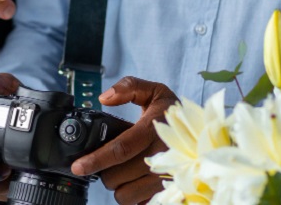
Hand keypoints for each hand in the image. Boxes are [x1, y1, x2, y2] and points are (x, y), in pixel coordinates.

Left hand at [71, 77, 177, 204]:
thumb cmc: (171, 113)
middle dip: (104, 172)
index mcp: (155, 129)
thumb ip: (128, 87)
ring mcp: (168, 177)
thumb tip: (104, 98)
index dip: (96, 159)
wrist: (202, 132)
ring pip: (127, 195)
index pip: (121, 149)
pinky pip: (141, 203)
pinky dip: (134, 196)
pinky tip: (137, 182)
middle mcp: (163, 155)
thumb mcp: (154, 91)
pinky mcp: (170, 192)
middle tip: (107, 163)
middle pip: (118, 176)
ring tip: (123, 172)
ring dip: (119, 186)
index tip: (78, 166)